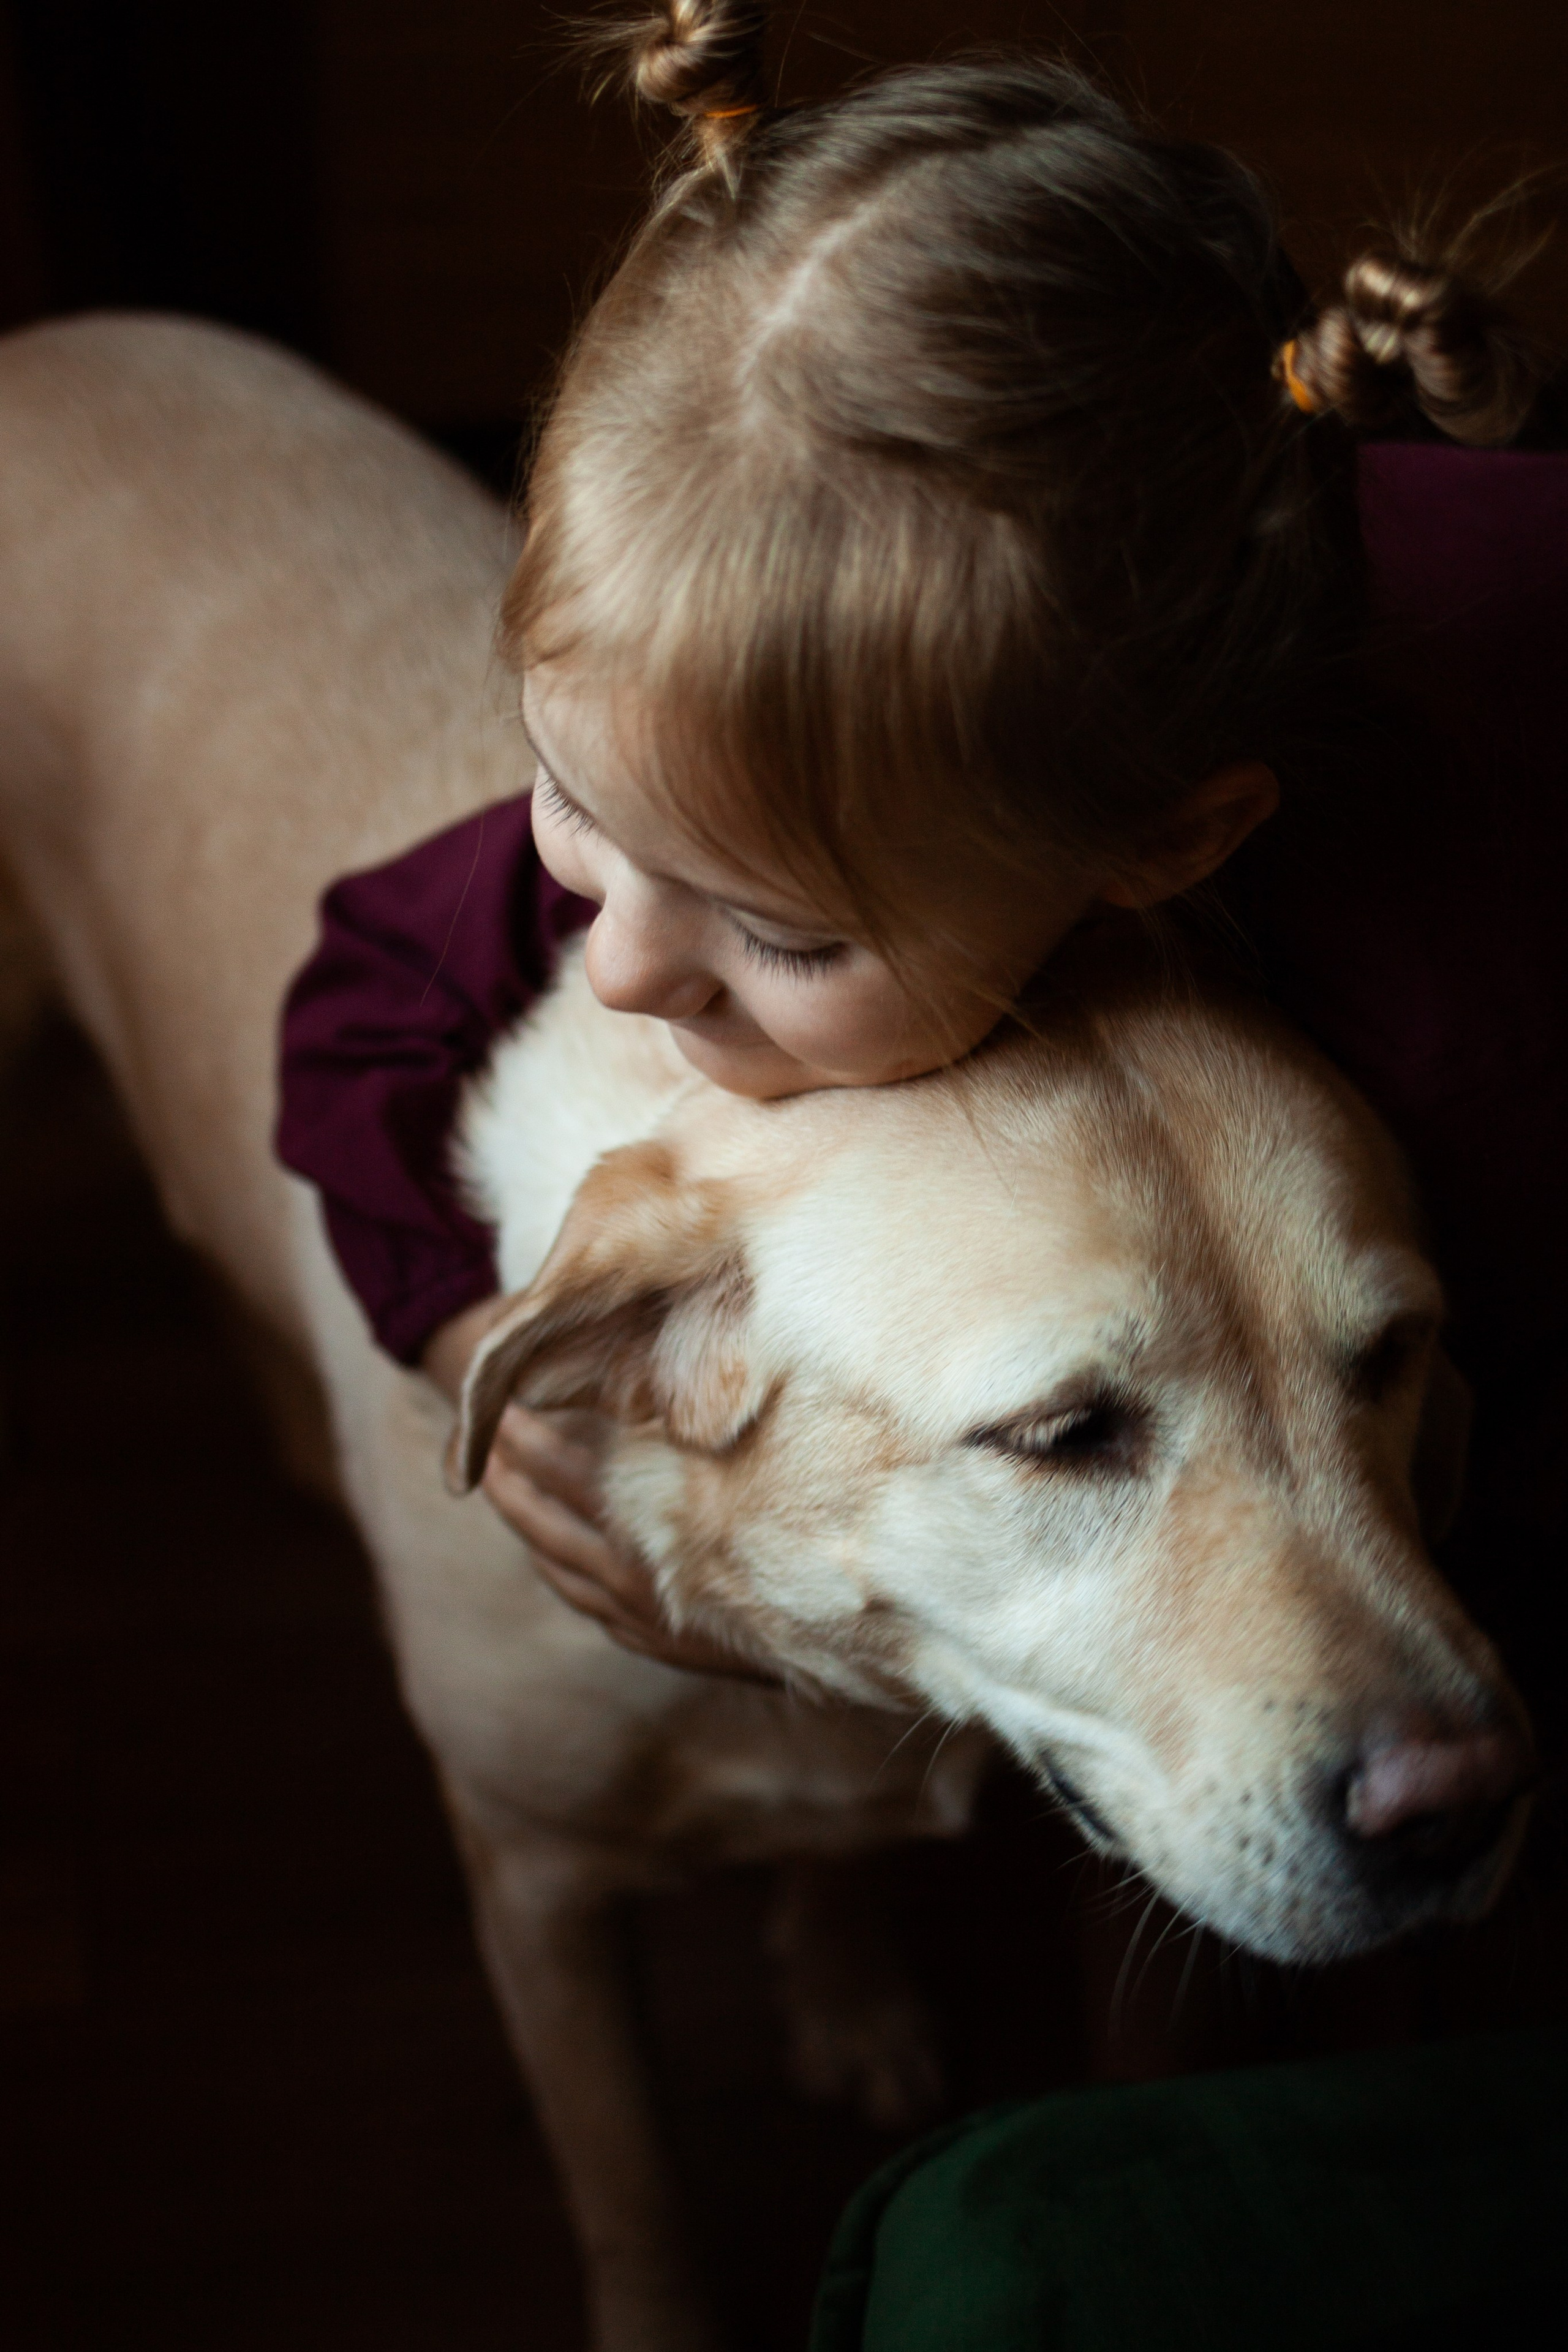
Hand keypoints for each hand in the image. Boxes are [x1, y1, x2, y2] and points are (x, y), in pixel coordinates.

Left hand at [421, 1301, 775, 1681]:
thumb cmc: (807, 1529)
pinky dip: (551, 1564)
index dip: (529, 1431)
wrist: (839, 1632)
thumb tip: (651, 1379)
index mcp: (652, 1519)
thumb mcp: (753, 1468)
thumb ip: (694, 1432)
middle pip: (544, 1509)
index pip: (564, 1465)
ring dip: (519, 1512)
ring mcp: (635, 1610)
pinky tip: (542, 1547)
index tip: (506, 1394)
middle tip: (483, 1423)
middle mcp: (630, 1569)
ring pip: (552, 1556)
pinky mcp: (648, 1637)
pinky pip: (578, 1596)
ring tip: (494, 1473)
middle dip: (511, 1463)